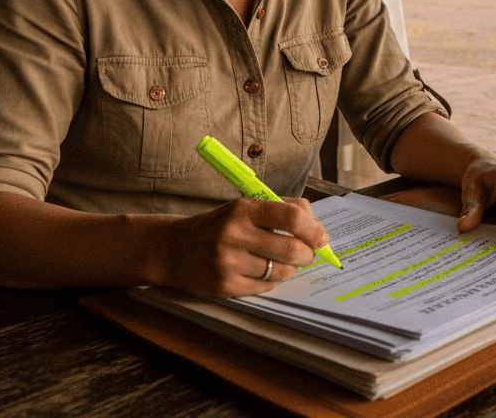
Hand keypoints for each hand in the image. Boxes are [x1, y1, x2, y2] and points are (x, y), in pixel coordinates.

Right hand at [158, 197, 329, 296]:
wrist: (173, 248)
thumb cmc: (219, 226)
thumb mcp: (245, 207)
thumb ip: (282, 210)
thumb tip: (317, 227)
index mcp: (244, 209)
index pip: (292, 217)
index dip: (314, 230)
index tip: (322, 238)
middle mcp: (235, 234)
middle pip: (291, 250)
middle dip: (307, 255)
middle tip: (307, 254)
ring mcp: (228, 262)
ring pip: (280, 271)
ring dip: (289, 269)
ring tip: (281, 263)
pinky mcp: (224, 285)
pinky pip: (265, 287)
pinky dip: (270, 281)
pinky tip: (260, 272)